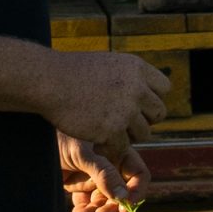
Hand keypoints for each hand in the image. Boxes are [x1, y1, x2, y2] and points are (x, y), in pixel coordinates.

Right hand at [45, 50, 169, 157]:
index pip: (164, 88)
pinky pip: (123, 147)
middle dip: (144, 119)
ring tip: (110, 131)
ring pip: (144, 133)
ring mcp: (126, 110)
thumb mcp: (108, 64)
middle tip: (125, 122)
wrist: (49, 81)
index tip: (136, 104)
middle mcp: (137, 88)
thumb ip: (129, 77)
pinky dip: (112, 147)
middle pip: (159, 112)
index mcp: (138, 69)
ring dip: (129, 135)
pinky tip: (99, 142)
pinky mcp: (112, 130)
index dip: (151, 98)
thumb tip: (147, 91)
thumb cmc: (73, 72)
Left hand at [60, 132, 148, 211]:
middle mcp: (111, 169)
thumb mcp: (83, 154)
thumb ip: (103, 173)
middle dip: (111, 209)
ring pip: (102, 205)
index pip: (138, 176)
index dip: (136, 192)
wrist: (34, 143)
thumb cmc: (61, 138)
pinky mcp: (79, 189)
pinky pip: (85, 208)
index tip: (125, 206)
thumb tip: (123, 197)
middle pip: (121, 196)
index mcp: (119, 155)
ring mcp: (95, 181)